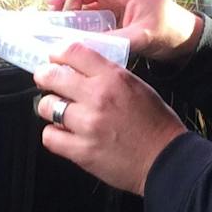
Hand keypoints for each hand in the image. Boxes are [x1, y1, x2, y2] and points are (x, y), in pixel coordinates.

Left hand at [33, 43, 187, 195]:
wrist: (166, 160)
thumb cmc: (156, 125)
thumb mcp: (137, 87)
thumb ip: (109, 76)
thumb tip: (82, 71)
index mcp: (114, 78)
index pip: (74, 52)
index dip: (58, 53)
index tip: (54, 58)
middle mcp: (98, 97)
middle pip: (52, 76)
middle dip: (45, 77)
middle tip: (46, 80)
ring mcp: (88, 125)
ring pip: (46, 106)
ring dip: (49, 107)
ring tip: (58, 111)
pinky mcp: (81, 150)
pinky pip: (50, 136)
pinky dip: (54, 134)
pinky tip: (63, 133)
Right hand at [48, 0, 201, 62]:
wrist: (185, 38)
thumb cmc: (168, 32)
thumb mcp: (140, 37)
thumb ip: (112, 40)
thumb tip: (83, 45)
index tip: (53, 2)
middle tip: (53, 14)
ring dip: (70, 5)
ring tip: (61, 25)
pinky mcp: (114, 8)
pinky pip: (90, 6)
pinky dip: (79, 14)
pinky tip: (74, 29)